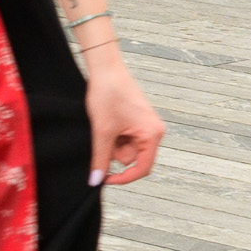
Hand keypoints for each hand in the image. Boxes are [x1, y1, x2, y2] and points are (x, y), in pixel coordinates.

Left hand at [85, 47, 164, 186]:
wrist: (106, 69)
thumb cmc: (108, 95)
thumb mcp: (102, 131)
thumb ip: (101, 158)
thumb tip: (96, 181)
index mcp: (152, 135)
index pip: (142, 168)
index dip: (123, 178)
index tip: (104, 179)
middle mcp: (154, 132)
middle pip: (132, 158)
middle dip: (114, 151)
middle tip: (103, 133)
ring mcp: (146, 126)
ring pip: (125, 148)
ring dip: (112, 142)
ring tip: (105, 123)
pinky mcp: (137, 121)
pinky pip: (125, 137)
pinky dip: (113, 134)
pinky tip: (107, 120)